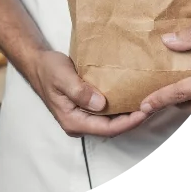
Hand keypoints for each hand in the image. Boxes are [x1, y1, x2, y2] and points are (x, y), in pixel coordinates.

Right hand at [32, 50, 148, 137]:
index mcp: (73, 120)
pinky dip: (120, 105)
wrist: (37, 62)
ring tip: (146, 101)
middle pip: (112, 128)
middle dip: (133, 120)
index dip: (128, 122)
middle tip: (153, 106)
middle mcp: (79, 122)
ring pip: (110, 120)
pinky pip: (107, 111)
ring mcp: (82, 116)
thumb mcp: (62, 77)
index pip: (107, 129)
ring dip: (128, 113)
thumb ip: (79, 91)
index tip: (145, 111)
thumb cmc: (48, 69)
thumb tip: (101, 104)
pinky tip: (131, 96)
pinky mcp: (86, 107)